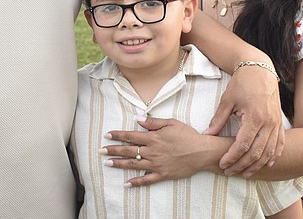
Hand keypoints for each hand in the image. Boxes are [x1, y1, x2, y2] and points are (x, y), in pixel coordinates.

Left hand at [101, 117, 221, 186]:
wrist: (201, 152)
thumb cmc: (187, 135)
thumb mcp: (171, 123)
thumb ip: (153, 122)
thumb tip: (137, 119)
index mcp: (153, 138)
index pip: (131, 136)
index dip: (118, 135)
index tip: (107, 135)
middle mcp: (152, 152)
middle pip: (128, 150)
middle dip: (113, 150)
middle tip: (100, 151)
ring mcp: (156, 164)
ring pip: (133, 165)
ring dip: (119, 164)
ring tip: (107, 164)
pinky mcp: (162, 175)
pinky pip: (146, 180)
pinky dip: (135, 183)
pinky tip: (126, 184)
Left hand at [203, 65, 283, 175]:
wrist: (259, 69)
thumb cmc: (242, 83)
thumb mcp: (227, 100)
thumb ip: (218, 120)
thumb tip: (207, 135)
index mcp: (255, 117)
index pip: (243, 145)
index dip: (232, 157)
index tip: (222, 164)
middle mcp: (268, 123)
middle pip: (257, 152)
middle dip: (242, 165)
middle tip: (230, 172)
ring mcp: (276, 123)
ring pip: (270, 152)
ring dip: (258, 165)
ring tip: (246, 173)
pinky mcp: (280, 122)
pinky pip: (280, 143)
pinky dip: (274, 156)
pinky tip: (266, 164)